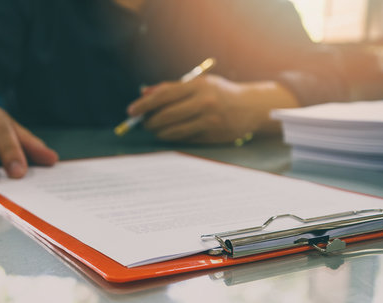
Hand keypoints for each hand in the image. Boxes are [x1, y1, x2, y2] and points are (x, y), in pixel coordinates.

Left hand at [127, 75, 298, 142]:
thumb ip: (172, 88)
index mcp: (198, 86)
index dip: (144, 105)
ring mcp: (209, 120)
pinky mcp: (212, 135)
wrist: (251, 107)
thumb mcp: (199, 83)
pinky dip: (173, 137)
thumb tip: (145, 93)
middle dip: (150, 121)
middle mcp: (204, 102)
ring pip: (173, 130)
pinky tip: (169, 134)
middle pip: (166, 115)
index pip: (163, 96)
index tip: (131, 111)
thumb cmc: (220, 93)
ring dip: (159, 132)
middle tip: (143, 123)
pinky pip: (185, 139)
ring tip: (155, 129)